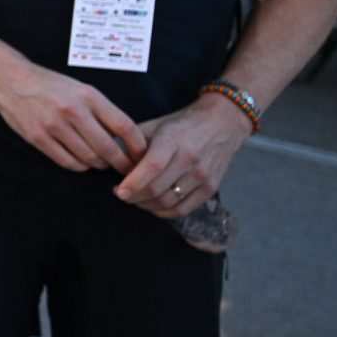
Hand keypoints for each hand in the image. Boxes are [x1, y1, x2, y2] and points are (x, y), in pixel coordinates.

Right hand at [0, 57, 145, 174]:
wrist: (10, 79)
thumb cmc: (50, 85)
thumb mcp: (80, 89)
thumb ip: (101, 111)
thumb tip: (124, 139)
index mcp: (88, 95)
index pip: (123, 125)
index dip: (137, 145)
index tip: (141, 154)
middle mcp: (72, 110)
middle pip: (108, 148)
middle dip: (121, 162)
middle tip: (127, 169)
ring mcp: (53, 125)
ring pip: (89, 158)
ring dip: (99, 165)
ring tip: (102, 163)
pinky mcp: (38, 138)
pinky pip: (68, 162)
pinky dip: (80, 166)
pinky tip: (82, 161)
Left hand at [116, 95, 248, 216]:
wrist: (221, 123)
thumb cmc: (181, 124)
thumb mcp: (155, 125)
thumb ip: (133, 143)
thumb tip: (114, 164)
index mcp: (172, 140)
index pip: (151, 167)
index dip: (133, 183)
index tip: (118, 191)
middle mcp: (190, 159)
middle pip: (157, 189)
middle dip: (134, 197)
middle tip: (122, 194)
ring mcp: (202, 175)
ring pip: (168, 202)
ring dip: (147, 205)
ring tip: (136, 199)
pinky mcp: (211, 187)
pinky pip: (184, 209)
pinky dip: (165, 212)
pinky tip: (153, 207)